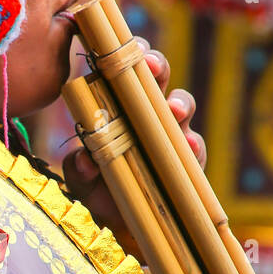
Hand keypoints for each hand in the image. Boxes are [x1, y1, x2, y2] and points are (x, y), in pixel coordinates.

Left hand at [62, 39, 205, 260]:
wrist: (119, 225)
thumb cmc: (97, 189)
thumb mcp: (80, 179)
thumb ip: (78, 167)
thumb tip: (85, 159)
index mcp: (119, 104)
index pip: (123, 68)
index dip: (124, 53)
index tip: (115, 48)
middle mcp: (147, 113)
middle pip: (157, 77)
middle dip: (156, 65)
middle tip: (150, 65)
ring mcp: (170, 135)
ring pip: (182, 107)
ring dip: (180, 103)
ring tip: (174, 109)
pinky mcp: (188, 162)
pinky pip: (194, 150)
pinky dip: (192, 147)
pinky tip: (189, 147)